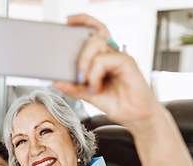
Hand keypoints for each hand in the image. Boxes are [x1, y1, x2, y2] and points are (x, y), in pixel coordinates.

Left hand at [54, 14, 161, 130]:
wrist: (136, 118)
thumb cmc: (118, 104)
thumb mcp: (89, 96)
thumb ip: (74, 88)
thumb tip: (56, 82)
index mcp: (104, 58)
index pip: (94, 31)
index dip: (83, 21)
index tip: (67, 21)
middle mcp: (111, 54)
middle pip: (93, 36)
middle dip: (79, 52)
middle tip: (77, 75)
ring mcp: (119, 57)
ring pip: (96, 44)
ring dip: (85, 62)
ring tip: (86, 83)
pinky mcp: (127, 62)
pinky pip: (104, 59)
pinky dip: (95, 74)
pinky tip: (96, 87)